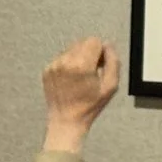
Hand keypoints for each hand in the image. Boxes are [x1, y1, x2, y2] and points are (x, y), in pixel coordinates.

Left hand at [41, 38, 118, 152]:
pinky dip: (68, 64)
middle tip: (92, 70)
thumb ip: (113, 62)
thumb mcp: (111, 86)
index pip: (94, 41)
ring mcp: (54, 65)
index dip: (101, 52)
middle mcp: (65, 61)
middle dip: (90, 53)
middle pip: (83, 42)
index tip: (101, 64)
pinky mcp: (47, 70)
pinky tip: (71, 79)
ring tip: (81, 76)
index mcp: (81, 64)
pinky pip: (62, 57)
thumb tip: (108, 46)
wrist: (66, 121)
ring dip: (79, 57)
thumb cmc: (89, 107)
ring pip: (72, 48)